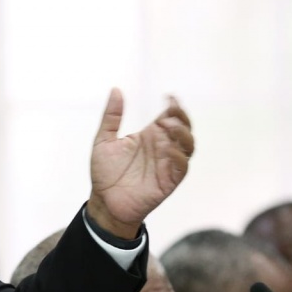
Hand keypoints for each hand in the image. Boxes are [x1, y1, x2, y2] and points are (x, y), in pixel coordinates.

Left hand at [86, 89, 193, 237]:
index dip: (174, 105)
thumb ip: (111, 117)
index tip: (168, 97)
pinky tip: (167, 150)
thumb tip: (116, 90)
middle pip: (183, 127)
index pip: (170, 116)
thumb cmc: (105, 173)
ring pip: (188, 145)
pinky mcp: (169, 181)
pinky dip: (179, 156)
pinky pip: (182, 167)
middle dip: (181, 116)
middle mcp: (162, 148)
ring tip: (169, 127)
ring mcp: (167, 164)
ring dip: (183, 134)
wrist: (104, 202)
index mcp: (150, 136)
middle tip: (170, 111)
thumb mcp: (103, 141)